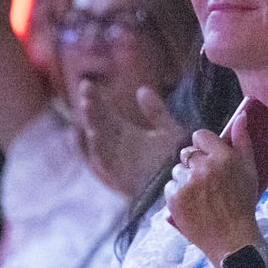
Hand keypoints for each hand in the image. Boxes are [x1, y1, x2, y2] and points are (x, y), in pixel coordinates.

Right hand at [79, 83, 189, 198]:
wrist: (182, 184)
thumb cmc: (175, 159)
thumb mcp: (168, 131)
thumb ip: (156, 112)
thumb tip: (142, 89)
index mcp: (124, 133)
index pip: (104, 112)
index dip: (96, 99)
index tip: (88, 83)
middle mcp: (115, 146)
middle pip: (97, 122)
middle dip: (91, 105)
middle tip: (86, 87)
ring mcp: (114, 160)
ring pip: (98, 138)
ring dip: (92, 122)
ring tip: (88, 104)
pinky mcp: (117, 175)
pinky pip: (104, 161)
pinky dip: (98, 147)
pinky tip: (95, 131)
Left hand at [165, 117, 261, 262]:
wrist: (231, 239)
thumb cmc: (243, 203)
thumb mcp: (250, 170)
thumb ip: (243, 140)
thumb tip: (241, 116)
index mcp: (223, 157)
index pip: (200, 136)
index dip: (204, 146)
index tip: (209, 156)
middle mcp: (203, 167)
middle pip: (187, 153)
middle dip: (195, 163)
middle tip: (206, 179)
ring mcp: (187, 183)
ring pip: (178, 170)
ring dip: (185, 178)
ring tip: (200, 194)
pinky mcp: (174, 199)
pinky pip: (170, 186)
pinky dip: (177, 193)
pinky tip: (191, 203)